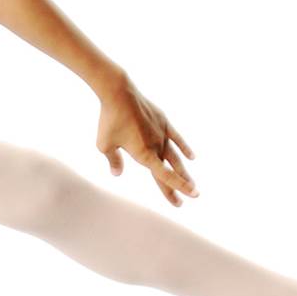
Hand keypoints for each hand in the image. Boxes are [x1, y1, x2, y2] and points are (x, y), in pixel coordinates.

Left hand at [95, 82, 197, 206]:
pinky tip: (191, 157)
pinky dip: (184, 148)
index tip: (190, 197)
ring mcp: (162, 133)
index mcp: (144, 154)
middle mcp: (156, 146)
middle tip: (183, 202)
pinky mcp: (163, 122)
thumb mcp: (104, 144)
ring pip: (175, 157)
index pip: (164, 176)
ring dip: (183, 171)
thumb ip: (113, 161)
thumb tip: (117, 174)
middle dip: (177, 187)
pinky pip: (177, 138)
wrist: (119, 93)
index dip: (177, 187)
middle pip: (169, 171)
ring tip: (192, 183)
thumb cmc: (109, 120)